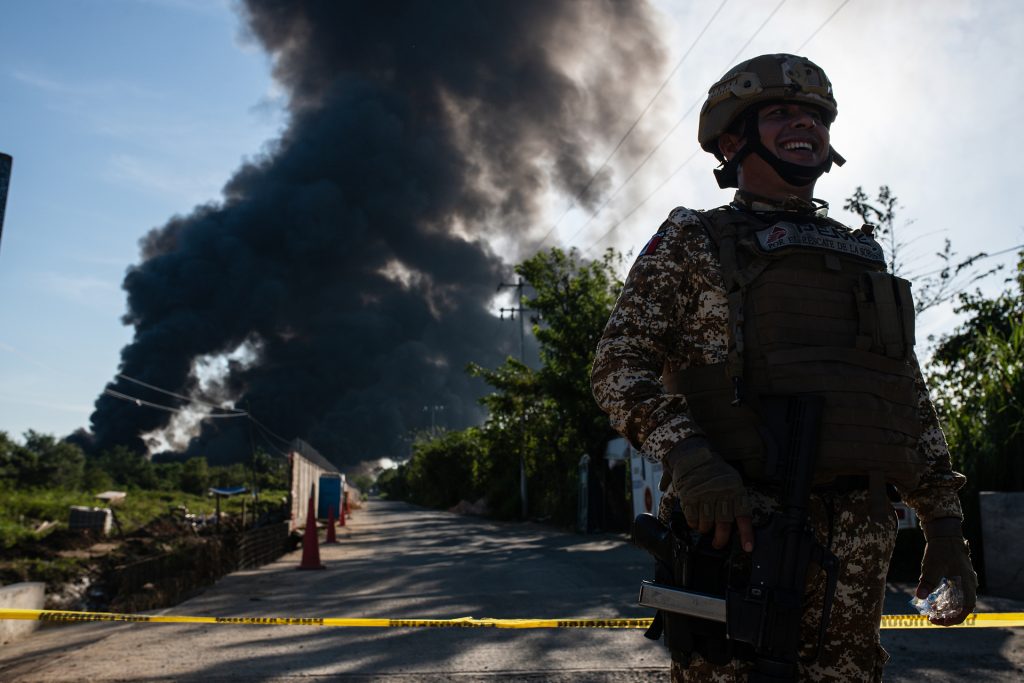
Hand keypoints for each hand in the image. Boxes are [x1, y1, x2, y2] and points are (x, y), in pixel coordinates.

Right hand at [666, 437, 753, 551]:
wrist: (692, 453)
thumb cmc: (713, 470)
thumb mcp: (730, 479)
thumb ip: (734, 499)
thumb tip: (738, 524)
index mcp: (735, 490)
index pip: (743, 516)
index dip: (746, 534)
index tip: (748, 548)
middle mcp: (721, 494)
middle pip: (723, 525)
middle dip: (720, 539)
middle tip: (717, 544)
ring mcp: (705, 496)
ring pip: (706, 525)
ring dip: (704, 529)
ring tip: (704, 526)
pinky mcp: (689, 497)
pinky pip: (692, 519)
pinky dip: (693, 523)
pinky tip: (694, 519)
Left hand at [917, 517, 977, 625]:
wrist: (944, 534)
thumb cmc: (941, 550)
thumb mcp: (932, 567)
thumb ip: (928, 582)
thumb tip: (919, 597)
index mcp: (967, 583)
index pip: (966, 608)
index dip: (954, 618)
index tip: (940, 621)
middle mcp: (968, 584)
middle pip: (961, 606)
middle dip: (947, 614)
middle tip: (931, 618)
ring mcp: (963, 580)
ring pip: (957, 600)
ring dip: (945, 607)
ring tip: (930, 611)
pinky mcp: (956, 577)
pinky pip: (953, 592)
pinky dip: (944, 598)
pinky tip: (931, 600)